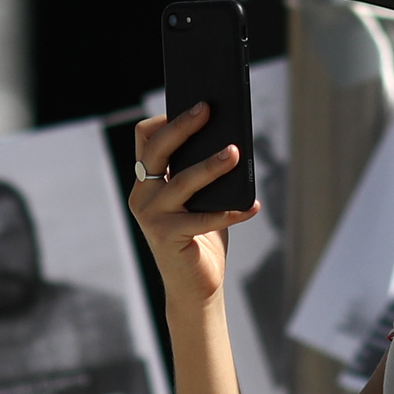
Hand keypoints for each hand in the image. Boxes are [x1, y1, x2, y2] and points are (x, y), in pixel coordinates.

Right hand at [127, 101, 256, 308]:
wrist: (194, 287)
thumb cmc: (201, 238)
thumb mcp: (200, 199)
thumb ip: (203, 173)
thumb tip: (230, 139)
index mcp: (146, 181)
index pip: (145, 138)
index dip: (166, 119)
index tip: (194, 106)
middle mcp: (142, 195)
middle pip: (157, 150)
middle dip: (183, 126)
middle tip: (208, 109)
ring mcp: (151, 216)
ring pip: (181, 181)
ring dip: (210, 165)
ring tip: (235, 153)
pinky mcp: (167, 237)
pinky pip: (203, 218)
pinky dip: (230, 212)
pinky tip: (252, 205)